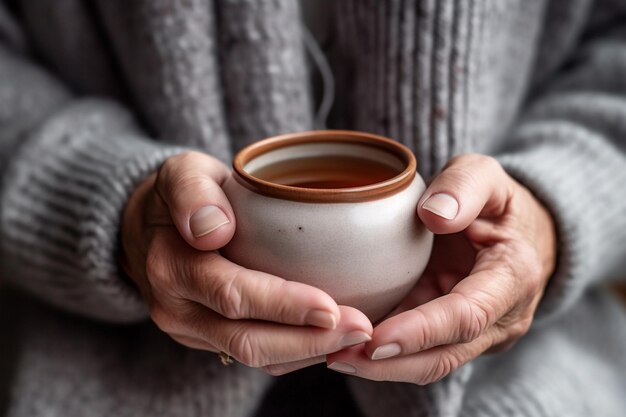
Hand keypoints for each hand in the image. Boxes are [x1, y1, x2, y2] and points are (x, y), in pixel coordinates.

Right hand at [122, 152, 372, 370]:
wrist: (154, 226)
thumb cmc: (180, 194)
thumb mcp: (181, 173)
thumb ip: (192, 192)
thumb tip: (214, 230)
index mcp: (170, 266)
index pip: (232, 294)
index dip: (284, 306)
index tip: (331, 307)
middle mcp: (178, 309)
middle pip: (247, 339)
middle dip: (308, 340)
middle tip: (361, 329)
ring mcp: (192, 330)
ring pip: (254, 356)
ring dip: (308, 352)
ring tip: (356, 337)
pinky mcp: (210, 338)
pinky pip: (255, 356)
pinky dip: (296, 353)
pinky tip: (331, 339)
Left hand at [327, 154, 555, 383]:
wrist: (515, 231)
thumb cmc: (496, 202)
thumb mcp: (485, 176)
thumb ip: (464, 186)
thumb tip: (434, 214)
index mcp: (513, 277)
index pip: (467, 316)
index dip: (421, 331)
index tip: (376, 339)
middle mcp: (500, 317)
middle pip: (444, 355)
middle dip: (391, 364)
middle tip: (337, 357)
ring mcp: (478, 334)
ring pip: (430, 363)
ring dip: (382, 368)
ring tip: (334, 357)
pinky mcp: (453, 335)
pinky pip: (419, 352)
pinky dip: (383, 355)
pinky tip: (346, 346)